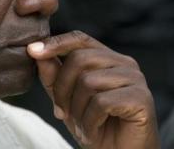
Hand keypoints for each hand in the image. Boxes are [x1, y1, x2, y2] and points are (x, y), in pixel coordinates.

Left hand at [27, 31, 158, 148]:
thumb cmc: (96, 128)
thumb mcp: (67, 100)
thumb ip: (54, 76)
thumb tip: (36, 52)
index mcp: (108, 59)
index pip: (80, 39)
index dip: (56, 42)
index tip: (32, 51)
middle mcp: (124, 63)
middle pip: (80, 59)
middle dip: (62, 89)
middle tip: (62, 113)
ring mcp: (135, 79)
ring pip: (89, 81)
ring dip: (77, 110)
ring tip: (81, 127)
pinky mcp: (141, 98)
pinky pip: (102, 102)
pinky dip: (90, 122)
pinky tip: (92, 133)